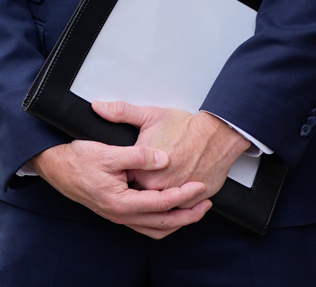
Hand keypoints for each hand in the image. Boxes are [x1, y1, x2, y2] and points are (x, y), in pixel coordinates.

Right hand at [29, 140, 210, 238]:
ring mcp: (117, 217)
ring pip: (155, 229)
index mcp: (120, 202)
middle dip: (189, 214)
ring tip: (194, 209)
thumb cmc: (76, 158)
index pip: (162, 203)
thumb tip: (163, 158)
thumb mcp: (107, 152)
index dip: (185, 195)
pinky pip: (145, 226)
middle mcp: (120, 215)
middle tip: (206, 203)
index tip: (200, 186)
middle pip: (164, 223)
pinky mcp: (115, 213)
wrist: (54, 166)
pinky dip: (162, 221)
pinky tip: (169, 210)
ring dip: (177, 221)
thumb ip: (138, 155)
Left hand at [98, 101, 249, 201]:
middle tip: (143, 175)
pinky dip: (177, 201)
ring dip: (158, 196)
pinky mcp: (194, 198)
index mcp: (143, 170)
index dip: (123, 174)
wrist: (217, 135)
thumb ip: (120, 112)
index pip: (123, 180)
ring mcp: (177, 194)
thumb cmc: (185, 126)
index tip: (122, 169)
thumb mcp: (148, 116)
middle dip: (139, 186)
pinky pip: (181, 207)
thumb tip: (98, 107)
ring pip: (161, 202)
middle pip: (141, 193)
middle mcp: (159, 186)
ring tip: (156, 183)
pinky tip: (172, 190)